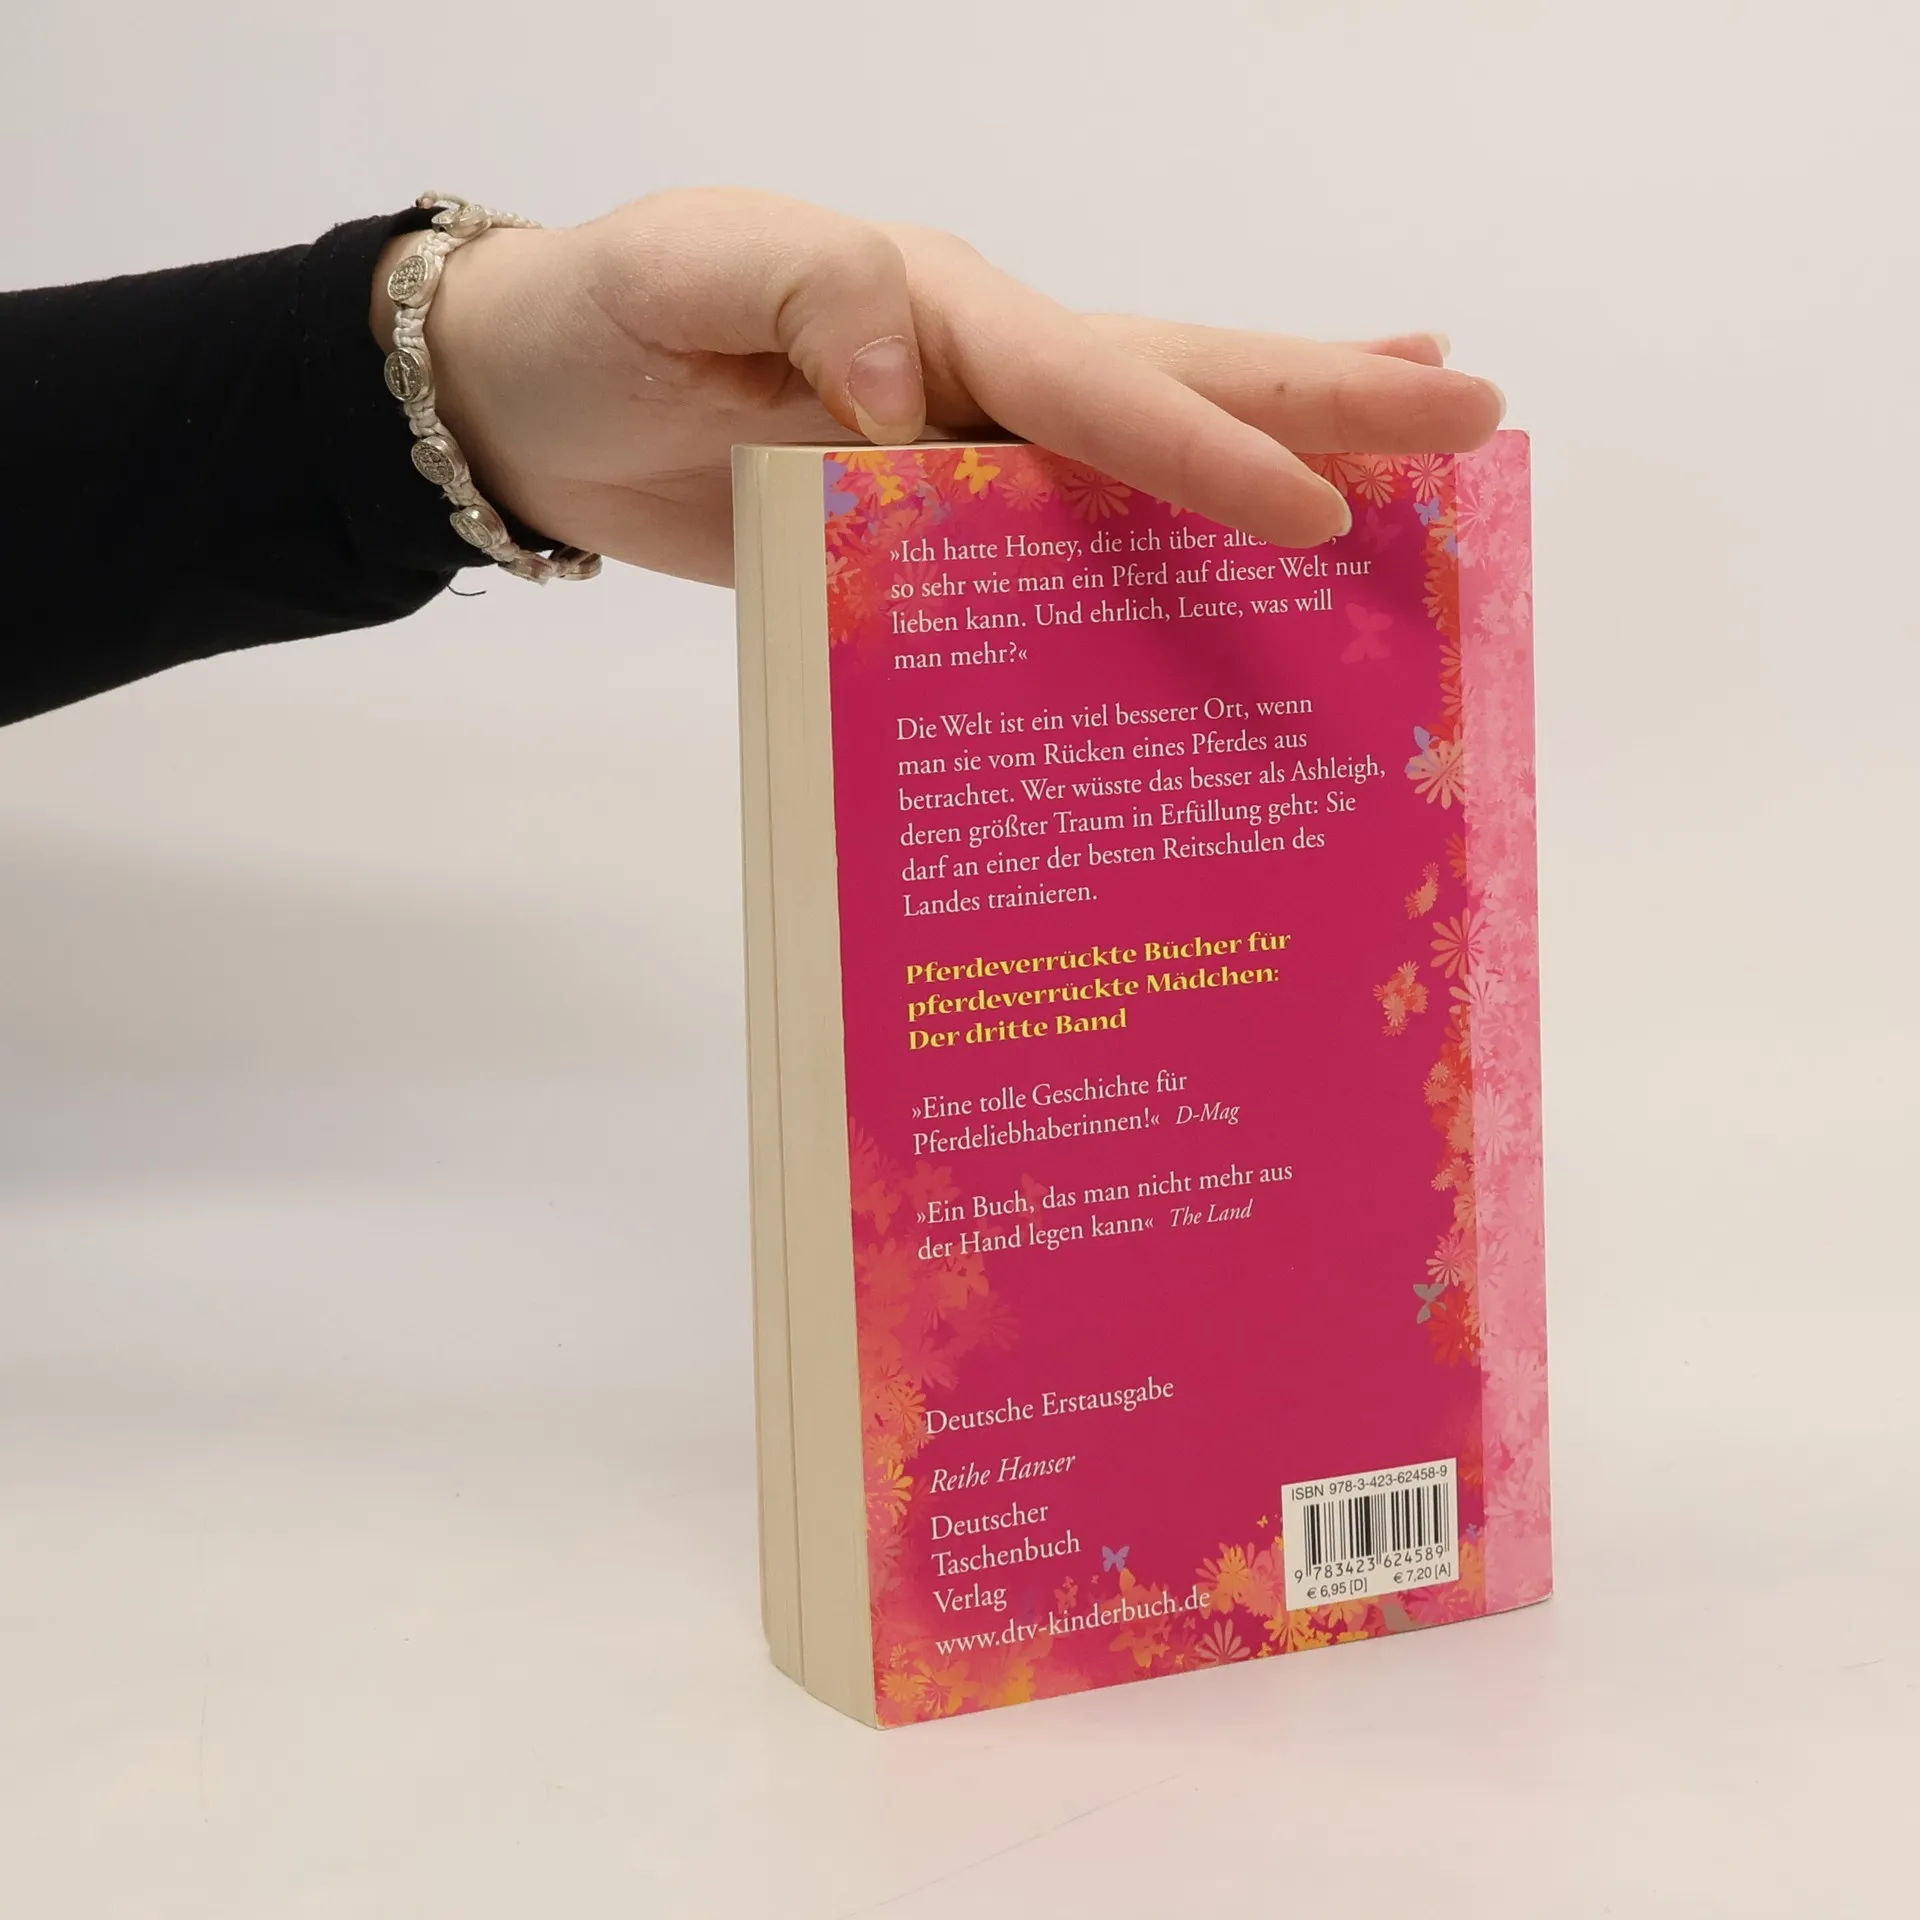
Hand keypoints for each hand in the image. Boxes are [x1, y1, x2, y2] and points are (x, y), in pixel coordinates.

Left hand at [373, 189, 1505, 582]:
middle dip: (1323, 402)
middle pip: (1177, 384)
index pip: (1092, 383)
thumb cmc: (607, 320)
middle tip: (1475, 413)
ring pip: (1149, 456)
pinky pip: (1069, 543)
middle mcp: (981, 372)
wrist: (541, 402)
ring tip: (1416, 474)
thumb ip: (804, 297)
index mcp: (942, 309)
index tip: (1320, 507)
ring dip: (1279, 462)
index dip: (1204, 447)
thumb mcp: (682, 274)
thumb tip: (914, 403)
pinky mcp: (941, 525)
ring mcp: (972, 449)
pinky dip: (1162, 550)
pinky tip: (1228, 577)